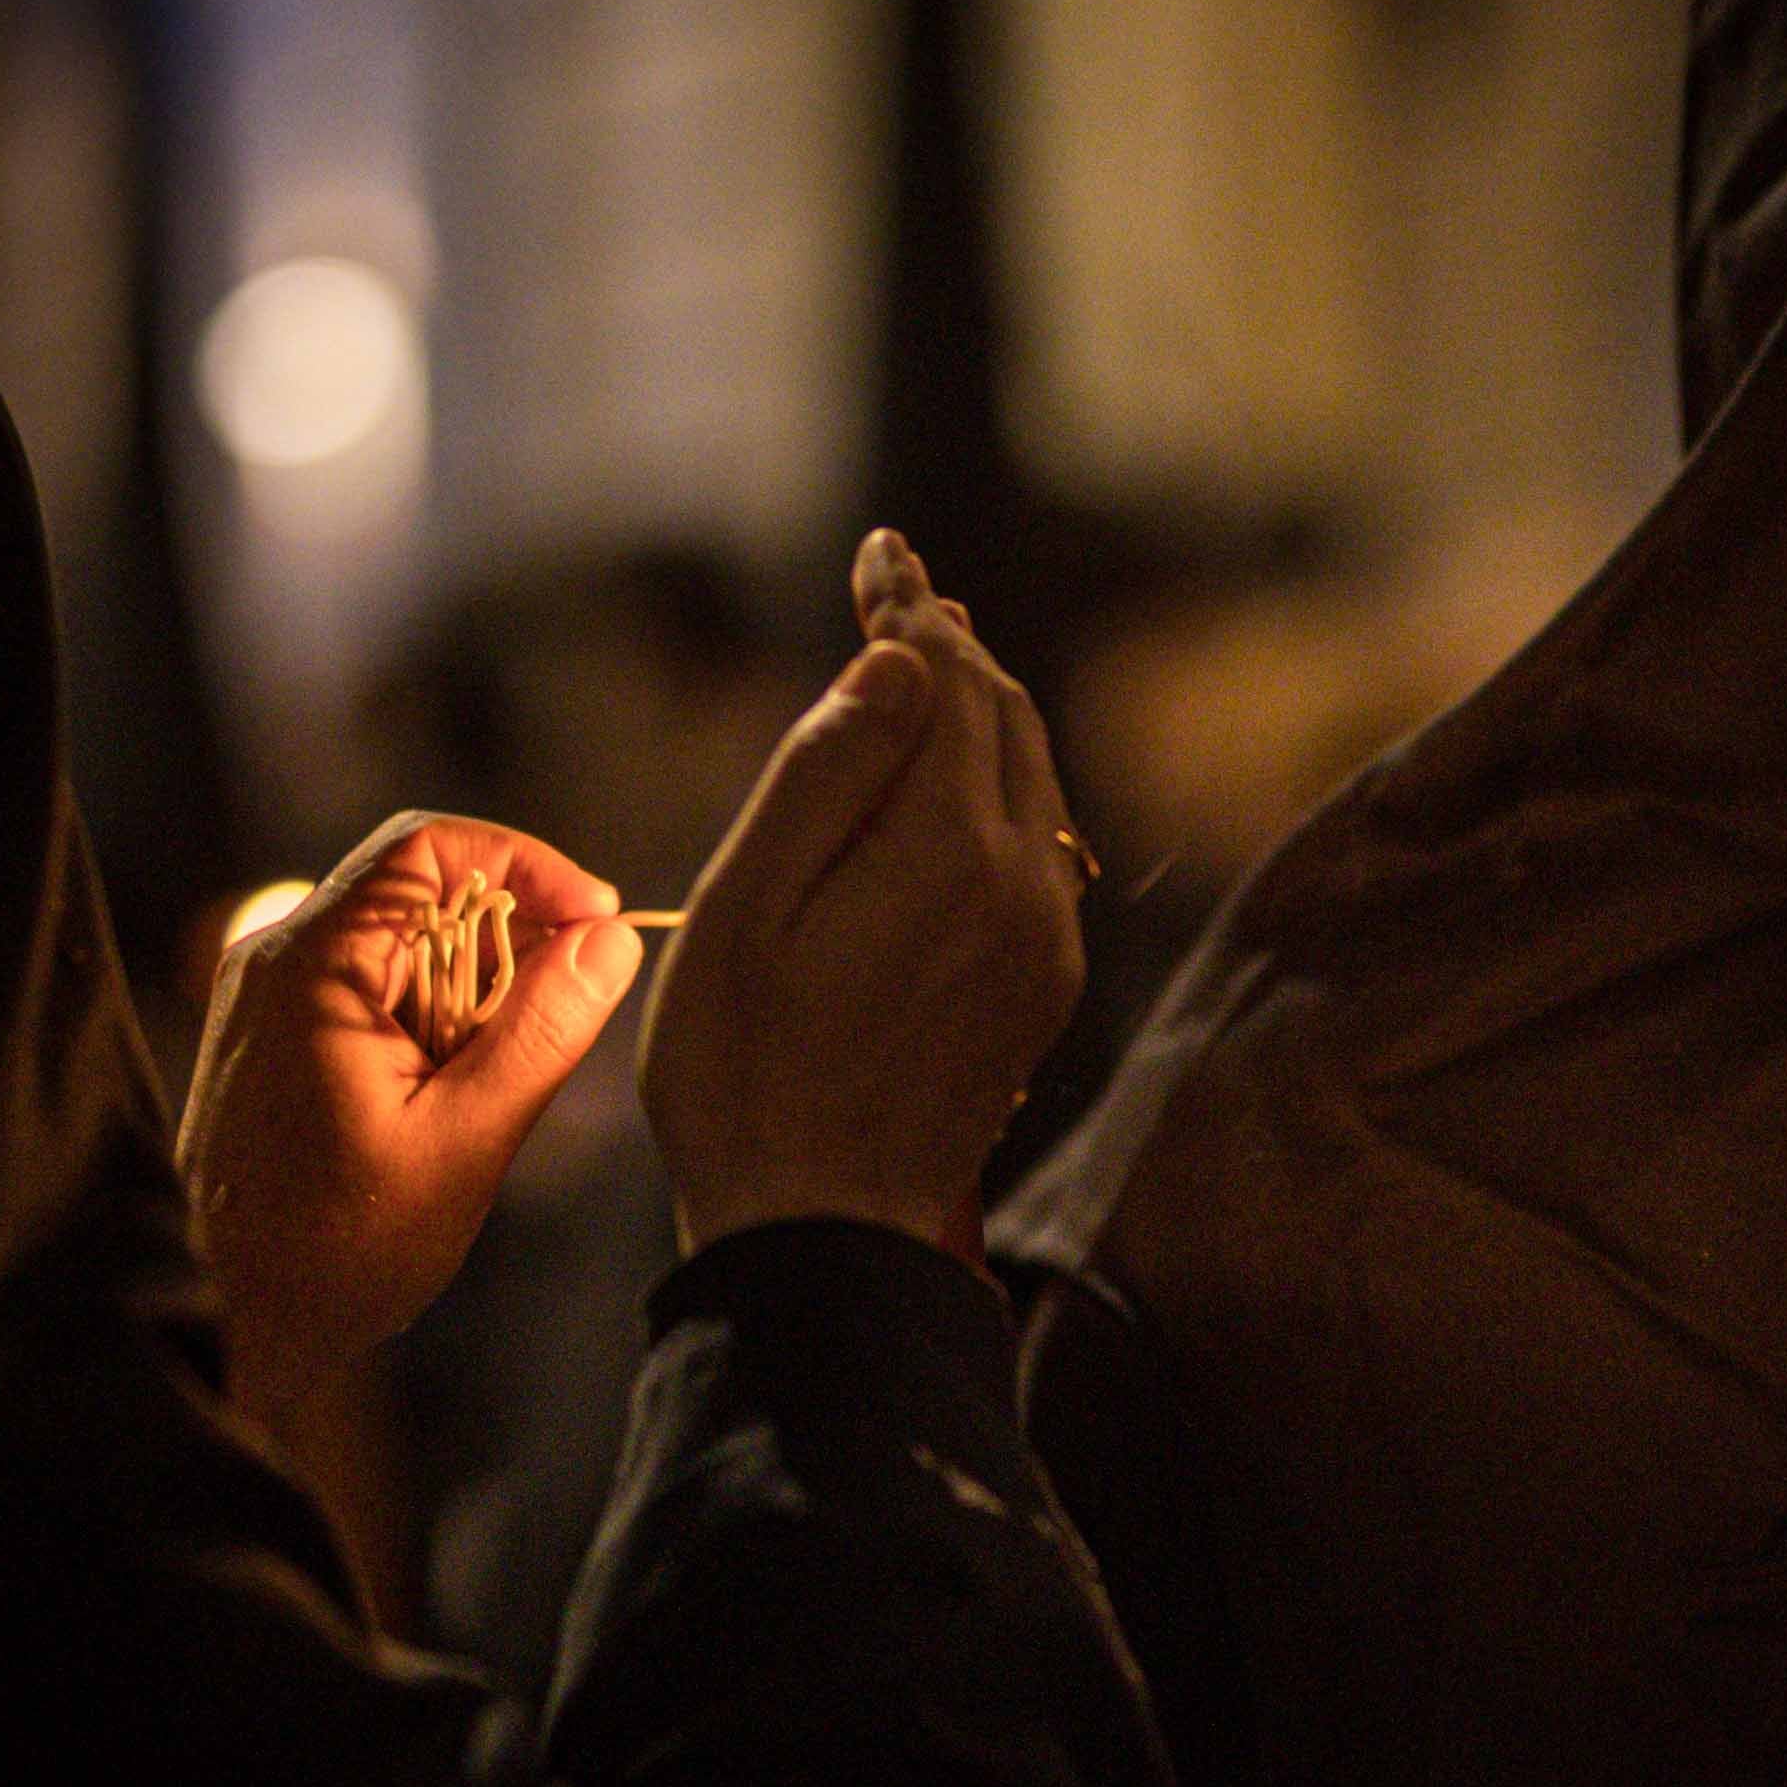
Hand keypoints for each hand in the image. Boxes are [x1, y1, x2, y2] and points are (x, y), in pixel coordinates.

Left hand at [179, 813, 646, 1448]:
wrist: (224, 1322)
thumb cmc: (336, 1249)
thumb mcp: (465, 1141)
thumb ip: (541, 1032)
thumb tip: (608, 940)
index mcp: (313, 965)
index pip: (430, 847)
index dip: (527, 865)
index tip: (593, 924)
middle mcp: (276, 959)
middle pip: (419, 889)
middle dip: (509, 939)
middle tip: (562, 1014)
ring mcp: (266, 997)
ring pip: (400, 943)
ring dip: (471, 990)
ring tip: (495, 1080)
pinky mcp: (271, 1036)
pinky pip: (370, 990)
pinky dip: (429, 1021)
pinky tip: (447, 1098)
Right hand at [641, 531, 1087, 1262]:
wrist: (827, 1235)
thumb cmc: (746, 1076)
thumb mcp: (744, 913)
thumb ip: (824, 774)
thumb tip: (898, 662)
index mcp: (946, 852)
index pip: (946, 680)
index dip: (910, 607)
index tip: (880, 551)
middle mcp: (1021, 884)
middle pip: (1002, 717)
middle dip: (949, 644)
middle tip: (901, 585)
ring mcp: (1043, 939)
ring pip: (1029, 779)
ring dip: (979, 711)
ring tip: (928, 661)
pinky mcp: (1041, 985)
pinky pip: (1033, 847)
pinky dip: (995, 785)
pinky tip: (950, 783)